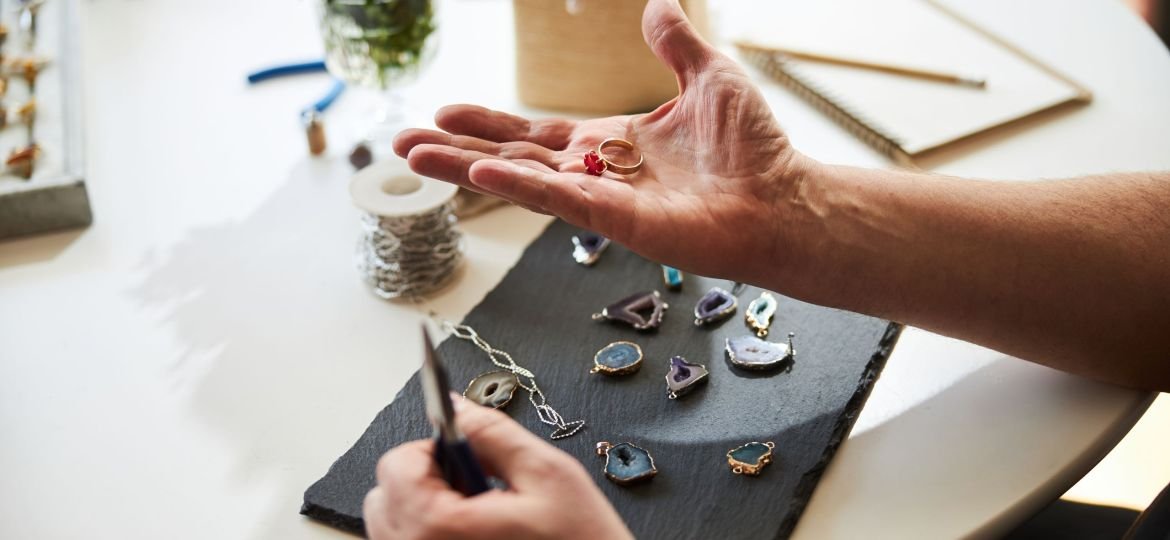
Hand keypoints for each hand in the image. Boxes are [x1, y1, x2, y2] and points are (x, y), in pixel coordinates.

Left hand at [363, 397, 630, 539]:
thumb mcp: (548, 476)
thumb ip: (494, 433)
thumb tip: (458, 406)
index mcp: (438, 526)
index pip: (397, 464)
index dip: (434, 450)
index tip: (470, 459)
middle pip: (385, 494)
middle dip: (426, 480)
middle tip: (478, 491)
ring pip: (392, 525)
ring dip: (423, 509)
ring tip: (477, 518)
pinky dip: (428, 535)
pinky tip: (473, 538)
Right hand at [394, 0, 814, 287]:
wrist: (784, 198)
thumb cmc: (753, 149)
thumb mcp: (709, 76)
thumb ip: (676, 44)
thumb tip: (657, 5)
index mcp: (611, 144)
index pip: (535, 134)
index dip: (489, 125)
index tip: (446, 111)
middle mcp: (597, 174)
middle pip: (511, 159)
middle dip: (456, 150)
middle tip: (401, 142)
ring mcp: (603, 200)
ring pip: (521, 181)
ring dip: (465, 169)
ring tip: (412, 157)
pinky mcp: (618, 221)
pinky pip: (561, 199)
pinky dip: (520, 185)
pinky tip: (481, 173)